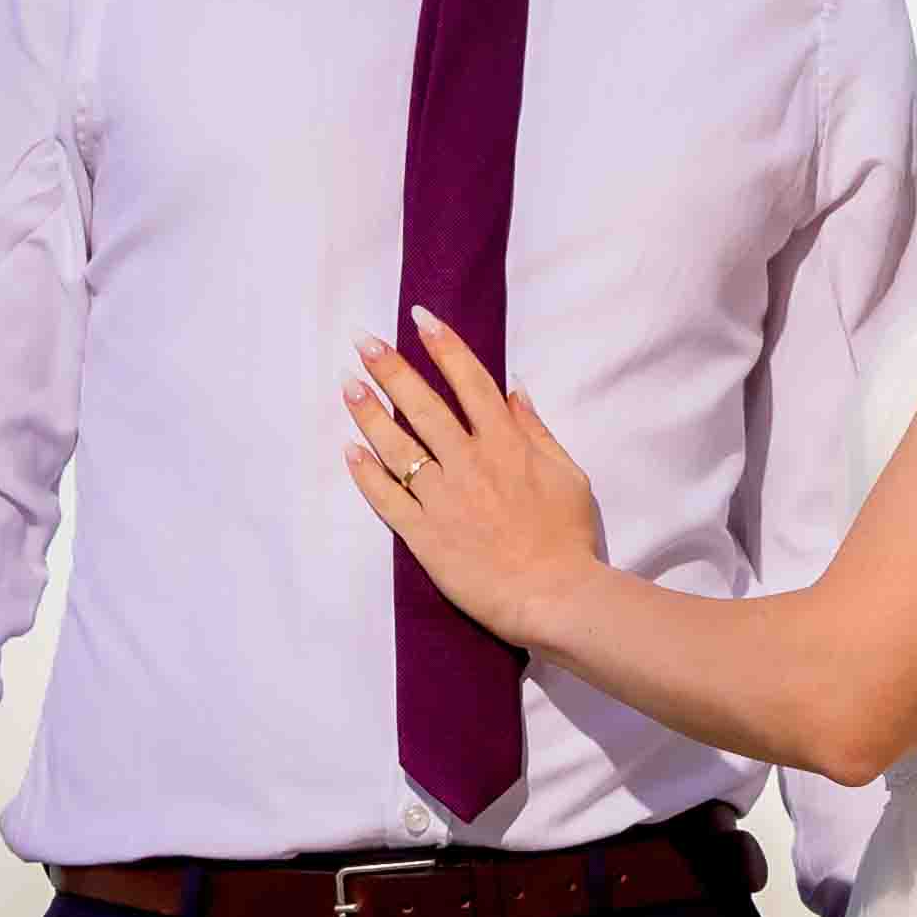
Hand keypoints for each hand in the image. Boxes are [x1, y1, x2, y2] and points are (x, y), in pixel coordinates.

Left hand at [342, 308, 601, 644]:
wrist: (554, 597)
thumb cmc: (568, 539)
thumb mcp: (568, 475)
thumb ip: (537, 431)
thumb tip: (515, 391)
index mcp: (506, 445)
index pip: (469, 382)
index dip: (444, 347)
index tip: (420, 318)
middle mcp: (469, 463)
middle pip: (422, 406)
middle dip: (391, 369)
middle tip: (363, 341)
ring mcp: (442, 499)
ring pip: (397, 447)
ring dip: (369, 413)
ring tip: (348, 385)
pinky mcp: (424, 535)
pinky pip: (387, 498)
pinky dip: (365, 473)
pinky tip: (349, 450)